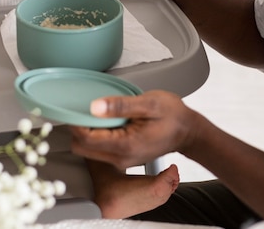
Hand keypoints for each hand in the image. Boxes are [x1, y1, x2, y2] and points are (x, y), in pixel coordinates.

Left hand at [70, 90, 195, 169]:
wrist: (188, 130)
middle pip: (82, 148)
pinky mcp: (123, 157)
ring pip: (88, 150)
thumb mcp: (149, 103)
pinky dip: (97, 136)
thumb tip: (95, 106)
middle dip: (78, 128)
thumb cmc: (172, 115)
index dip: (76, 123)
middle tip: (84, 108)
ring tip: (98, 112)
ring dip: (87, 132)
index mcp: (125, 144)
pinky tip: (107, 121)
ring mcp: (122, 160)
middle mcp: (121, 157)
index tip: (75, 107)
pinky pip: (99, 149)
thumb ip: (120, 105)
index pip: (86, 139)